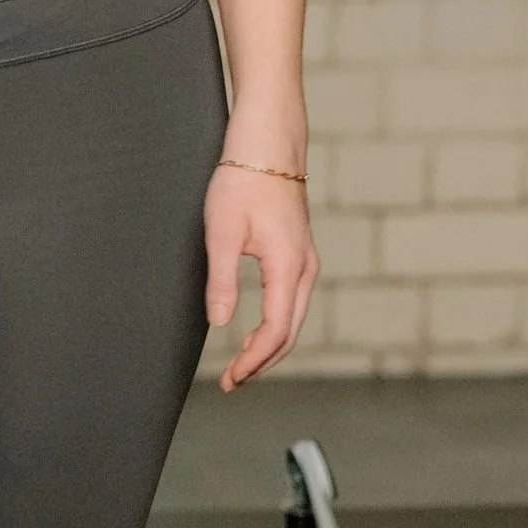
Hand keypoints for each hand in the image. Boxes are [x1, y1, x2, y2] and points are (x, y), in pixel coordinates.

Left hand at [205, 161, 319, 390]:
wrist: (267, 144)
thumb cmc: (242, 180)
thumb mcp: (222, 231)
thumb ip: (223, 280)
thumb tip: (221, 323)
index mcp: (288, 267)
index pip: (275, 331)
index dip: (253, 361)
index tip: (231, 379)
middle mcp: (305, 269)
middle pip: (290, 332)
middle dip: (262, 362)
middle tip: (233, 383)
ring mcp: (306, 261)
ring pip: (294, 319)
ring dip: (269, 346)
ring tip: (241, 365)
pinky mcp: (299, 253)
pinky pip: (293, 302)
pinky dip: (276, 326)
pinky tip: (256, 331)